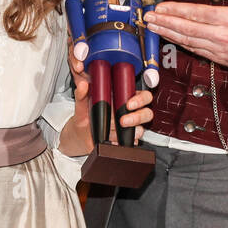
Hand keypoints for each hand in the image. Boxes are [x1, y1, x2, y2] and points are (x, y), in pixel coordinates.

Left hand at [58, 39, 154, 156]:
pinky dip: (124, 142)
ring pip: (141, 129)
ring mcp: (128, 127)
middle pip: (147, 113)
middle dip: (138, 117)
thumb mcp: (81, 105)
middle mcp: (129, 113)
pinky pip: (131, 142)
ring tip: (117, 132)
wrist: (80, 135)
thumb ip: (81, 94)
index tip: (129, 104)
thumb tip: (83, 85)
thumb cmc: (84, 116)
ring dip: (132, 131)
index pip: (143, 95)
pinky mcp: (124, 139)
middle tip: (123, 121)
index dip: (140, 99)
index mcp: (123, 99)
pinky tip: (113, 140)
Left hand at [144, 0, 227, 73]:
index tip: (161, 7)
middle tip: (148, 18)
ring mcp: (218, 49)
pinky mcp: (216, 58)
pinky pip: (194, 50)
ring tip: (153, 27)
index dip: (177, 11)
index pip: (198, 14)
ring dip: (167, 34)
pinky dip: (179, 43)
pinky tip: (168, 37)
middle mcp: (222, 36)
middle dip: (165, 22)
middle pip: (188, 29)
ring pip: (187, 41)